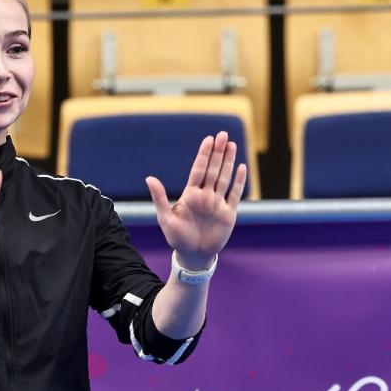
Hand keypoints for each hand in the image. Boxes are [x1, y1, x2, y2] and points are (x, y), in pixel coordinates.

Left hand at [146, 131, 246, 270]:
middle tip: (223, 134)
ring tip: (232, 144)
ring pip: (225, 178)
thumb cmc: (177, 237)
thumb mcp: (165, 218)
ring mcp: (217, 203)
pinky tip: (242, 168)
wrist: (192, 255)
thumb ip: (159, 198)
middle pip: (213, 170)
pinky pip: (235, 195)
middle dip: (218, 152)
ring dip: (229, 162)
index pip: (199, 170)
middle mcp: (205, 195)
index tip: (209, 139)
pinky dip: (238, 182)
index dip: (204, 154)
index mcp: (190, 194)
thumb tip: (149, 177)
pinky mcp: (228, 214)